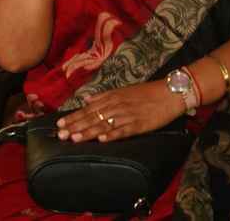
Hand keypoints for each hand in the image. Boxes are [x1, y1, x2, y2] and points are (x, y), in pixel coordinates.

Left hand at [56, 80, 186, 142]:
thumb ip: (103, 97)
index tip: (60, 124)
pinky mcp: (139, 124)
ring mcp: (127, 115)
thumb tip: (86, 100)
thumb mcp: (122, 91)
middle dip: (75, 126)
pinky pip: (123, 131)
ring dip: (88, 132)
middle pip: (92, 118)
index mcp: (111, 97)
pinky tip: (101, 139)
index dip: (73, 117)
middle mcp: (116, 106)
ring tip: (74, 138)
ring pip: (104, 125)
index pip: (88, 109)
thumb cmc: (146, 93)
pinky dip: (112, 135)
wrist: (169, 92)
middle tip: (61, 134)